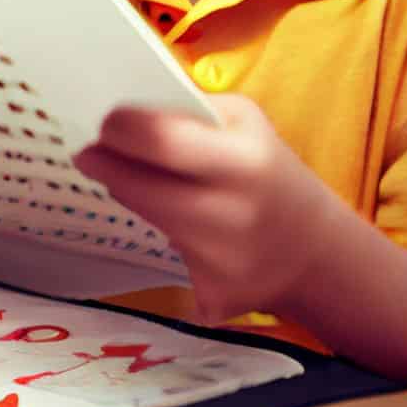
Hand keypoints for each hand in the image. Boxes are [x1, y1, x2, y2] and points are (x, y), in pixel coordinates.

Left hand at [72, 94, 336, 323]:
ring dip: (130, 196)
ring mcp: (225, 262)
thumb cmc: (267, 170)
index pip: (160, 141)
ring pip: (148, 221)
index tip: (103, 123)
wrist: (316, 250)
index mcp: (246, 162)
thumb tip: (123, 109)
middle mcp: (235, 215)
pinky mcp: (215, 297)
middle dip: (106, 166)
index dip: (121, 130)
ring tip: (131, 179)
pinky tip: (180, 228)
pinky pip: (167, 261)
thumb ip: (188, 110)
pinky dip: (162, 239)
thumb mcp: (243, 122)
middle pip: (140, 189)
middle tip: (89, 153)